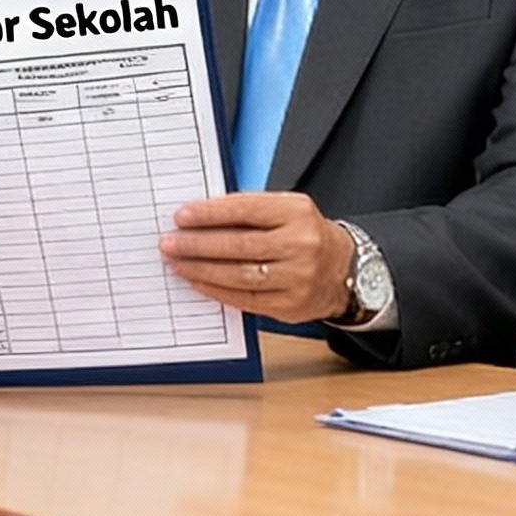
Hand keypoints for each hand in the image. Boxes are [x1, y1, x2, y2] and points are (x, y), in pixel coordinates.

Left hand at [159, 193, 353, 322]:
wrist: (345, 269)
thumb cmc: (305, 234)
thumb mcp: (287, 210)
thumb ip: (249, 211)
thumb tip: (199, 219)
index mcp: (297, 212)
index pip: (246, 210)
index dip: (210, 214)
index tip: (182, 216)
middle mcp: (300, 245)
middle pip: (239, 245)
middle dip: (198, 244)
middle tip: (169, 242)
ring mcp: (297, 278)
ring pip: (239, 275)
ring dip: (201, 269)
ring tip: (177, 262)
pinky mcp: (290, 306)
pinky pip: (245, 299)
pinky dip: (216, 290)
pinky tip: (197, 281)